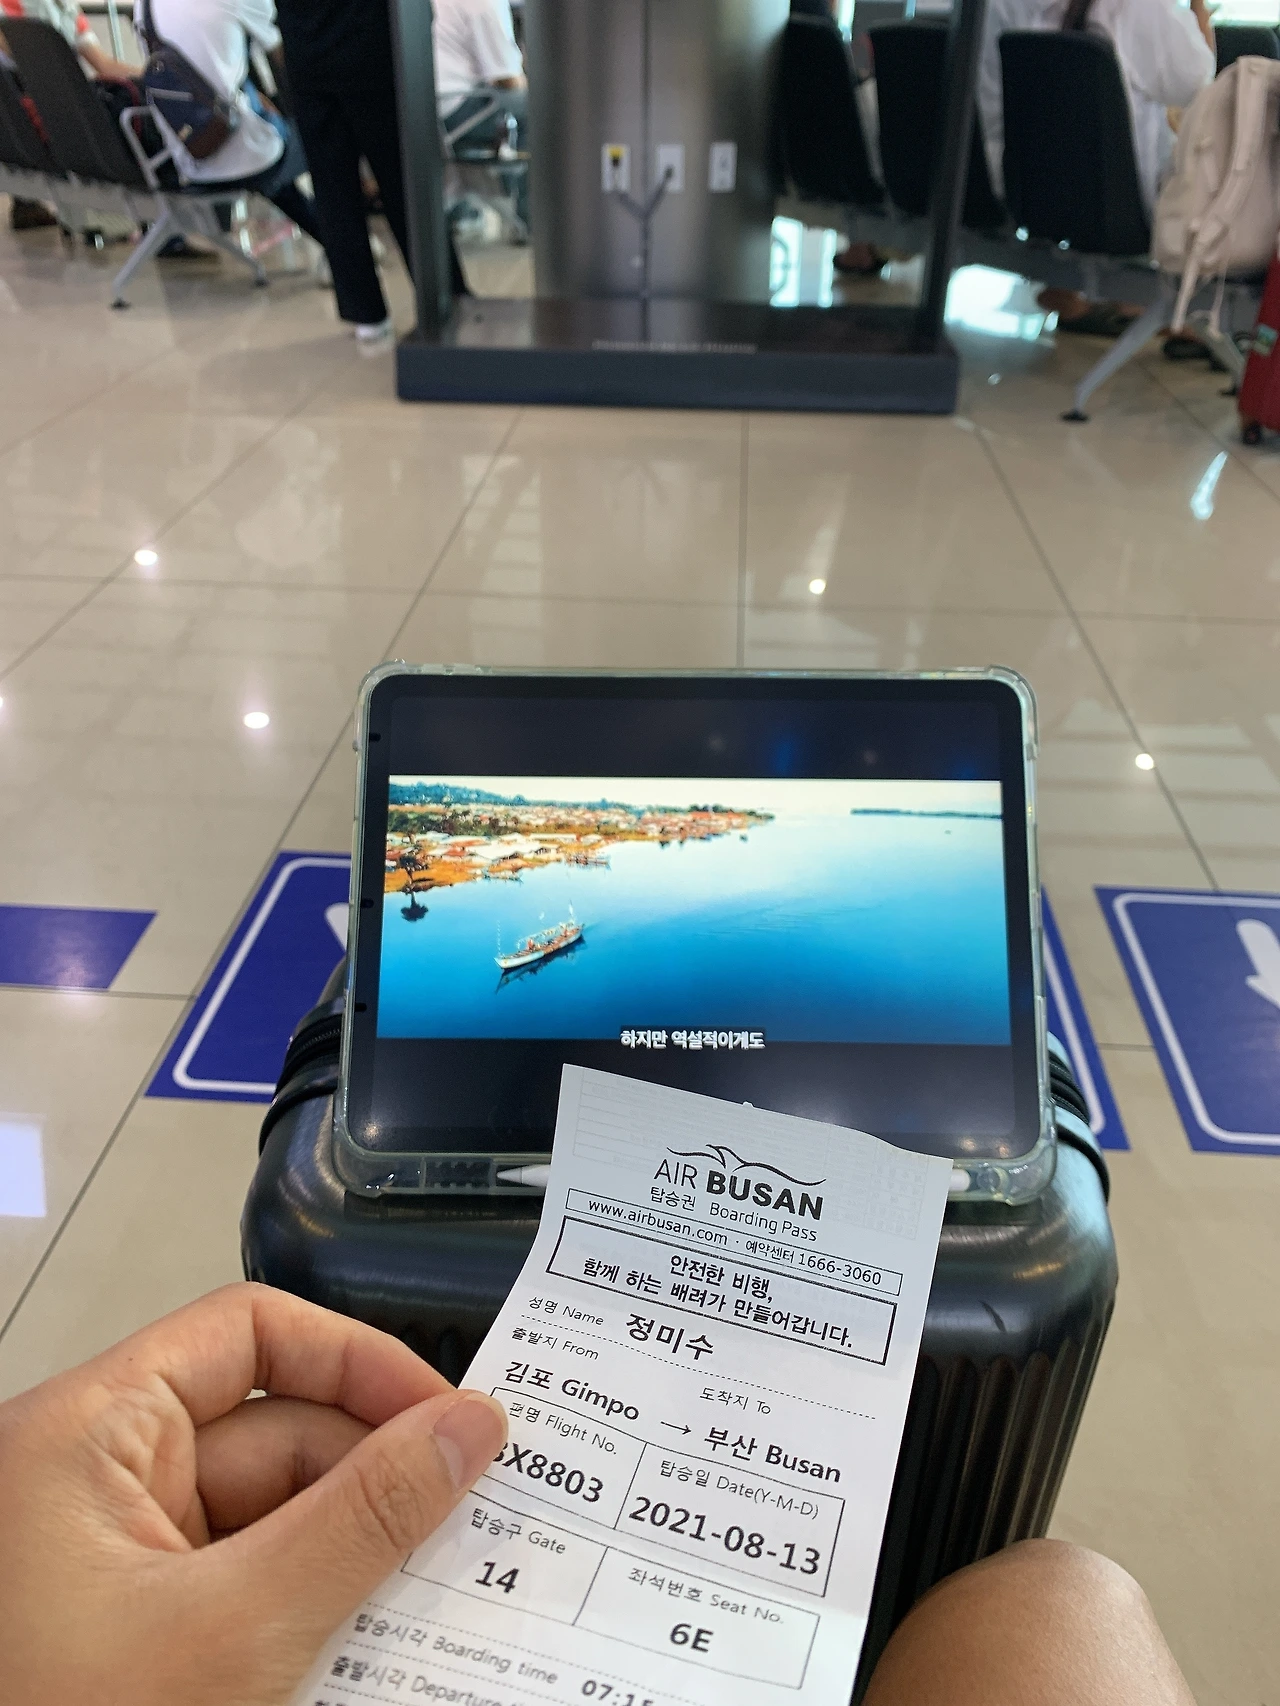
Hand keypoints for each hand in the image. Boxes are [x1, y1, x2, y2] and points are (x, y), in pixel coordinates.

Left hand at [0, 1283, 506, 1705]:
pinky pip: (249, 1584)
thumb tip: (459, 1430)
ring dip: (350, 1557)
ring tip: (423, 1602)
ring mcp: (114, 1558)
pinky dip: (310, 1611)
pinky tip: (365, 1646)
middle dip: (371, 1481)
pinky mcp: (137, 1626)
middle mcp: (94, 1479)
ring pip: (272, 1515)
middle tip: (463, 1522)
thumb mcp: (234, 1630)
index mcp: (86, 1433)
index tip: (441, 1416)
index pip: (250, 1334)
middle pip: (276, 1430)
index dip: (357, 1362)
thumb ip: (361, 1521)